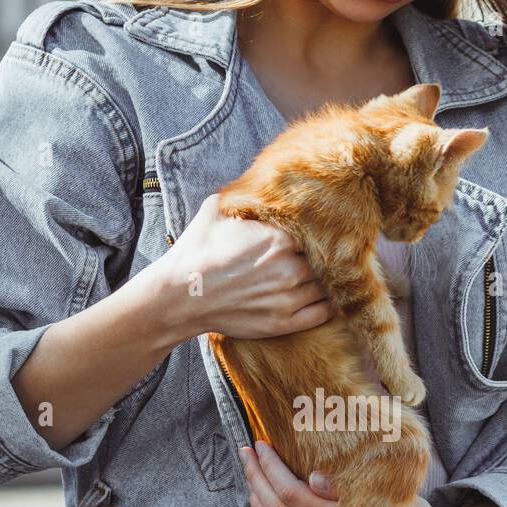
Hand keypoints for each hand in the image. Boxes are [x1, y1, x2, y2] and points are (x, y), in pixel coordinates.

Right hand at [144, 195, 334, 340]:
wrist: (178, 296)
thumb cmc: (195, 252)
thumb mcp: (214, 212)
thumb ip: (242, 197)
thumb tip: (253, 184)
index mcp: (277, 238)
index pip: (316, 232)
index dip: (317, 232)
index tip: (314, 233)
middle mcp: (288, 268)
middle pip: (325, 260)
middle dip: (322, 257)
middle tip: (320, 255)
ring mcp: (287, 298)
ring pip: (326, 287)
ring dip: (326, 281)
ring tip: (322, 276)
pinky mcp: (282, 323)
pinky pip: (322, 314)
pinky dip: (328, 306)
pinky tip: (324, 298)